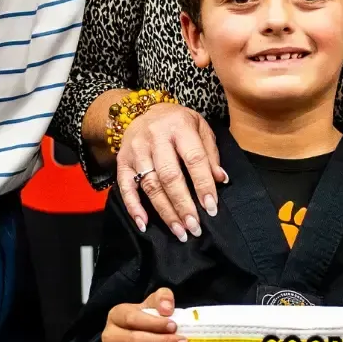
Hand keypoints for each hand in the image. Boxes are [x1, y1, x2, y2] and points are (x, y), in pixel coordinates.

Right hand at [103, 288, 192, 341]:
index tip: (174, 326)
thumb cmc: (147, 320)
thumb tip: (167, 308)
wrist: (139, 341)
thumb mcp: (154, 304)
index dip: (154, 324)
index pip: (132, 319)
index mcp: (116, 315)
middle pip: (136, 341)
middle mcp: (109, 337)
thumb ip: (162, 298)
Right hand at [116, 104, 226, 241]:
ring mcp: (136, 150)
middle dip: (183, 204)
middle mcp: (155, 137)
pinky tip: (144, 224)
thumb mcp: (200, 127)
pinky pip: (125, 187)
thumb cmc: (177, 122)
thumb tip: (221, 179)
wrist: (143, 110)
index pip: (193, 158)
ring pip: (150, 184)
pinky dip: (133, 207)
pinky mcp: (122, 160)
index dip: (203, 184)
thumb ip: (210, 153)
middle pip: (169, 176)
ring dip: (165, 211)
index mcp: (179, 126)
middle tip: (194, 227)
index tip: (211, 207)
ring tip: (179, 231)